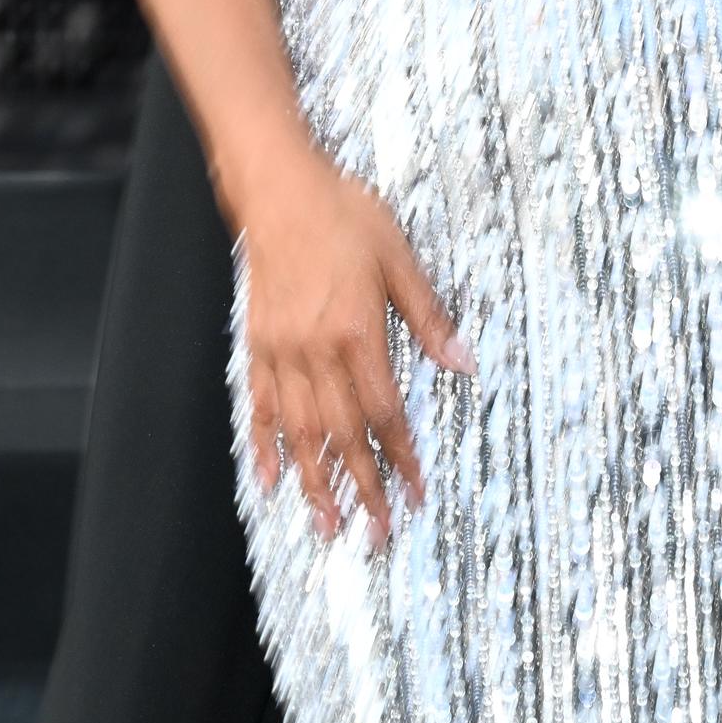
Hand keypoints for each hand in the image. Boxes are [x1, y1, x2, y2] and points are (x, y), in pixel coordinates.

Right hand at [233, 136, 474, 550]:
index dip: (402, 457)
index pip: (384, 412)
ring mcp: (281, 352)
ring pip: (300, 432)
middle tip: (377, 534)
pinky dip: (266, 446)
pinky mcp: (257, 344)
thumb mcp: (399, 256)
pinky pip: (260, 407)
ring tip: (328, 525)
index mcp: (357, 332)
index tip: (416, 493)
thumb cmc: (343, 213)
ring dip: (316, 483)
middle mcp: (316, 352)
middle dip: (363, 488)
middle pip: (342, 435)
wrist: (279, 188)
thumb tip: (464, 362)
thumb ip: (429, 314)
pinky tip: (271, 480)